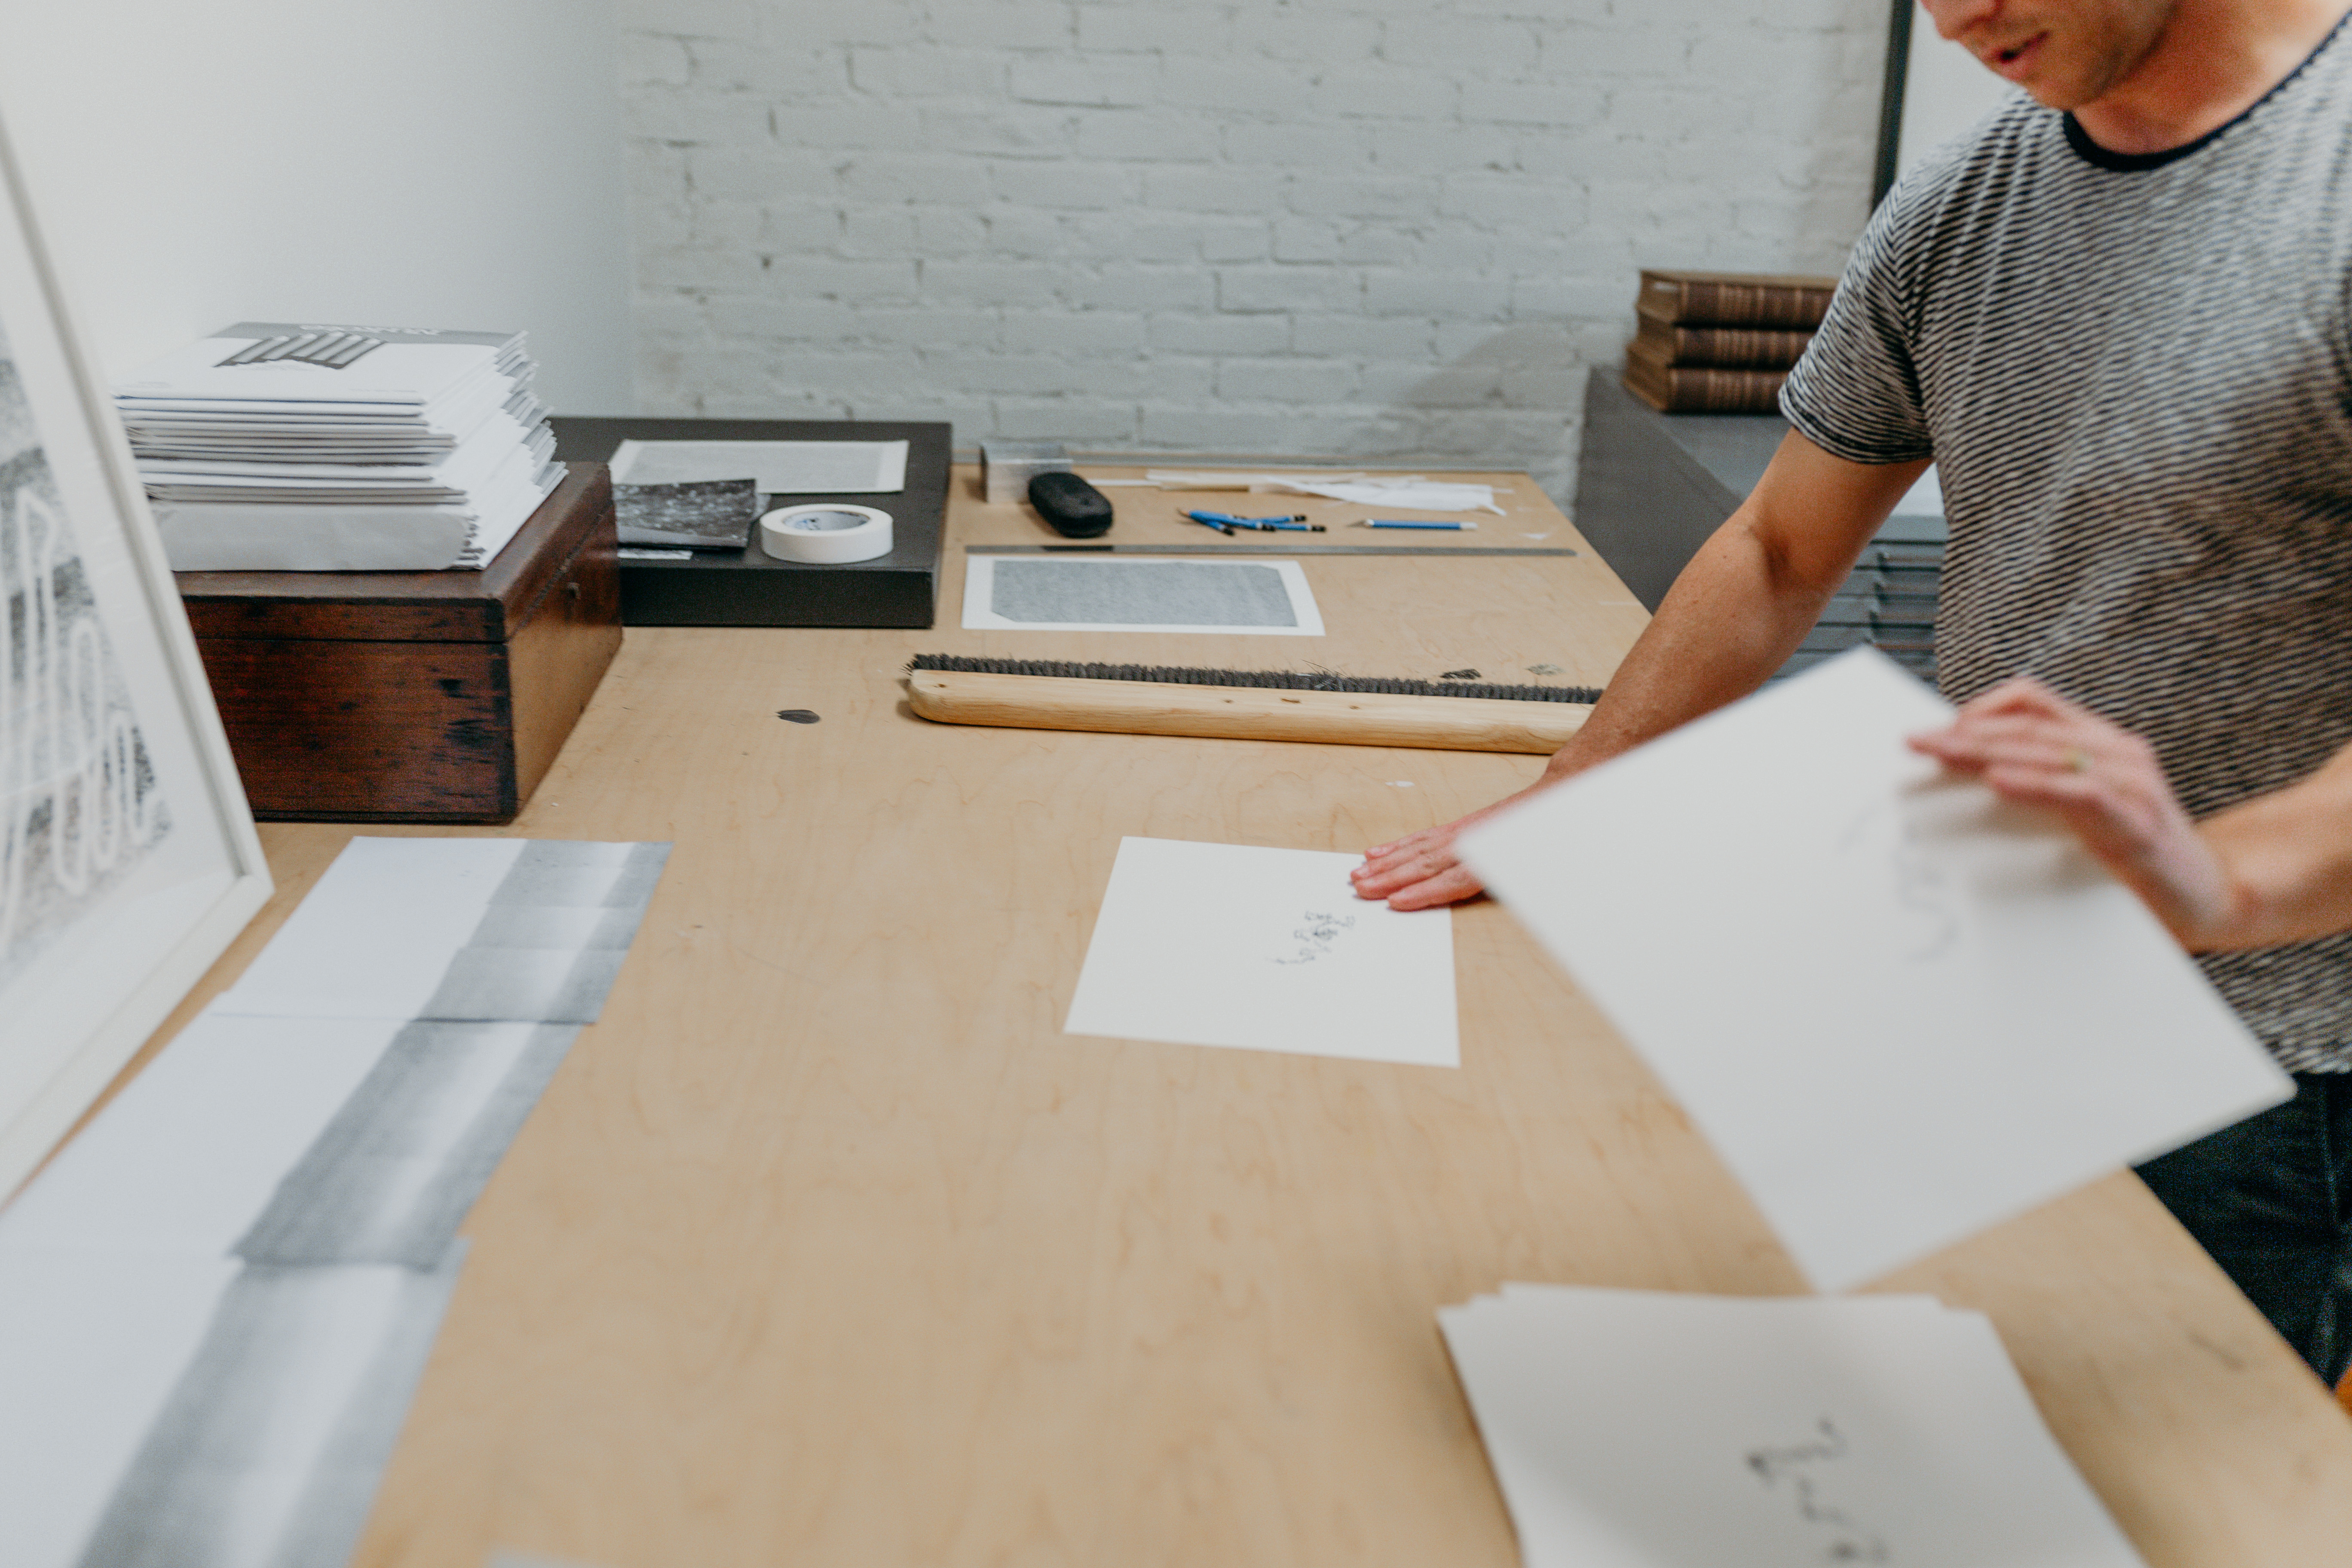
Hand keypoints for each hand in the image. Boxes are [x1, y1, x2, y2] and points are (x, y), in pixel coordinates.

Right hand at [1351, 782, 1554, 909]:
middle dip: (1390, 877)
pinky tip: (1380, 852)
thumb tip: (1509, 897)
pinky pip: (1425, 837)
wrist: (1563, 794)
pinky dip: (1400, 846)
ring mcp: (1464, 832)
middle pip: (1426, 863)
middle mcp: (1473, 842)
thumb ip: (1521, 883)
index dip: (1423, 892)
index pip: (1452, 879)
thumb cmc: (1553, 833)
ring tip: (1360, 873)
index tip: (1395, 902)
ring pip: (1419, 849)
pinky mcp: (1461, 826)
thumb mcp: (1547, 865)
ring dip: (1387, 863)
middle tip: (1360, 889)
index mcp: (1494, 856)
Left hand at [1905, 677, 2236, 945]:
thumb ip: (2043, 791)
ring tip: (1940, 752)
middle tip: (1915, 740)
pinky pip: (2080, 793)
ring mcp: (2132, 784)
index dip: (1980, 709)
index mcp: (2103, 747)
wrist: (2213, 899)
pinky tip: (1998, 780)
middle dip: (1966, 732)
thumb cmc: (2140, 859)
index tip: (1933, 727)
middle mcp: (2119, 754)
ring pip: (2047, 751)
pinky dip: (2036, 784)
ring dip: (1985, 751)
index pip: (2034, 704)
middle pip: (2029, 726)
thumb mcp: (2085, 816)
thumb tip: (1974, 781)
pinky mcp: (2138, 822)